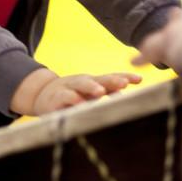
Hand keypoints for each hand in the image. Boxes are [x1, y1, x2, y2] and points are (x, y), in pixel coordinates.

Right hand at [12, 69, 141, 115]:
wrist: (41, 95)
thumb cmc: (73, 96)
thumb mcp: (90, 95)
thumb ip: (106, 94)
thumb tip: (125, 97)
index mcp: (95, 82)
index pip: (112, 78)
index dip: (125, 77)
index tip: (139, 79)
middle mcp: (84, 82)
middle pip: (100, 79)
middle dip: (112, 80)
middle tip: (124, 83)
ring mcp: (69, 88)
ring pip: (81, 84)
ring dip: (91, 87)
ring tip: (100, 92)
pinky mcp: (56, 98)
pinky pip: (65, 97)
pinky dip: (72, 99)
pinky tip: (79, 103)